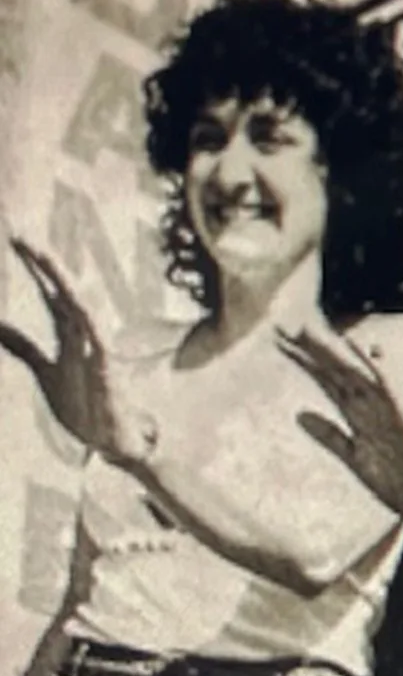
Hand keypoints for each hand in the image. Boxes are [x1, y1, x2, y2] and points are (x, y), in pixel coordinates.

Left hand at [0, 240, 137, 456]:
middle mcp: (83, 336)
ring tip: (44, 258)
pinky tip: (77, 301)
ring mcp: (96, 350)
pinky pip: (96, 339)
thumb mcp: (46, 371)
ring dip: (61, 282)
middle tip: (21, 236)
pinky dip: (87, 319)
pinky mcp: (106, 369)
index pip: (50, 294)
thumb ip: (25, 347)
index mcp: (68, 336)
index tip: (16, 241)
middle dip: (43, 265)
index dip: (34, 269)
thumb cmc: (84, 405)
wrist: (112, 439)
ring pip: (78, 307)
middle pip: (62, 292)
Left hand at [278, 324, 402, 520]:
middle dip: (311, 348)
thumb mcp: (354, 457)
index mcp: (358, 414)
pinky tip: (357, 348)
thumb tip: (298, 414)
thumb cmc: (399, 480)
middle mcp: (369, 405)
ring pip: (353, 374)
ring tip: (308, 330)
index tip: (278, 341)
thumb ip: (329, 435)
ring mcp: (386, 409)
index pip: (326, 379)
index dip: (303, 360)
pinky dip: (372, 367)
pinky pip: (385, 388)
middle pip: (334, 370)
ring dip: (331, 352)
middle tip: (282, 324)